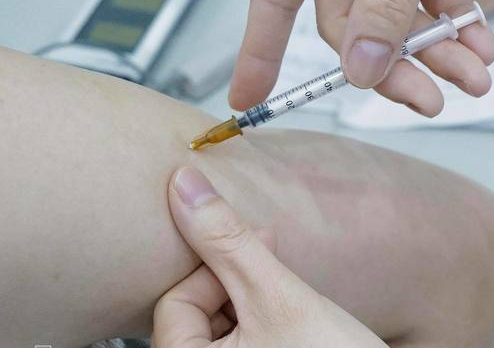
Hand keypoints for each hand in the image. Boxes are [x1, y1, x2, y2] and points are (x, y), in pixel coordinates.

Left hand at [152, 167, 386, 346]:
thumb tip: (184, 185)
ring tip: (291, 301)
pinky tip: (292, 320)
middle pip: (194, 315)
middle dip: (235, 284)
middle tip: (276, 268)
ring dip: (250, 301)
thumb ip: (228, 242)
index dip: (217, 269)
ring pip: (219, 327)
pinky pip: (240, 343)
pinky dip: (261, 322)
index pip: (175, 304)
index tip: (261, 247)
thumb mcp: (278, 298)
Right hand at [229, 0, 493, 117]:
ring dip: (437, 53)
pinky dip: (456, 24)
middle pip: (352, 26)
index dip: (259, 51)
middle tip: (428, 100)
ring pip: (396, 22)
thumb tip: (362, 69)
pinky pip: (429, 1)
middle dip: (396, 66)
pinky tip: (479, 44)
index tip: (247, 96)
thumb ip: (386, 0)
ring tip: (475, 78)